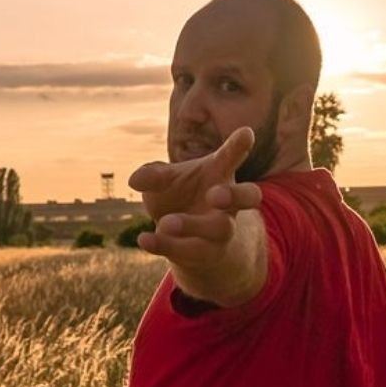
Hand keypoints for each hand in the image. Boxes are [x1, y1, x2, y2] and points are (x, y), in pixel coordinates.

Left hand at [127, 126, 262, 269]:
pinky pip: (190, 251)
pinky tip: (144, 239)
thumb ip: (153, 175)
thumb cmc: (180, 196)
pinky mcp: (207, 253)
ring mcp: (222, 231)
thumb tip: (135, 180)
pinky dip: (165, 245)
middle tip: (213, 195)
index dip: (239, 145)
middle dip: (234, 195)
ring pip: (220, 229)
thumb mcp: (164, 181)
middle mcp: (228, 203)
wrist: (184, 238)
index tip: (246, 133)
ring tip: (165, 223)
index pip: (232, 157)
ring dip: (192, 225)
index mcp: (219, 174)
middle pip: (249, 196)